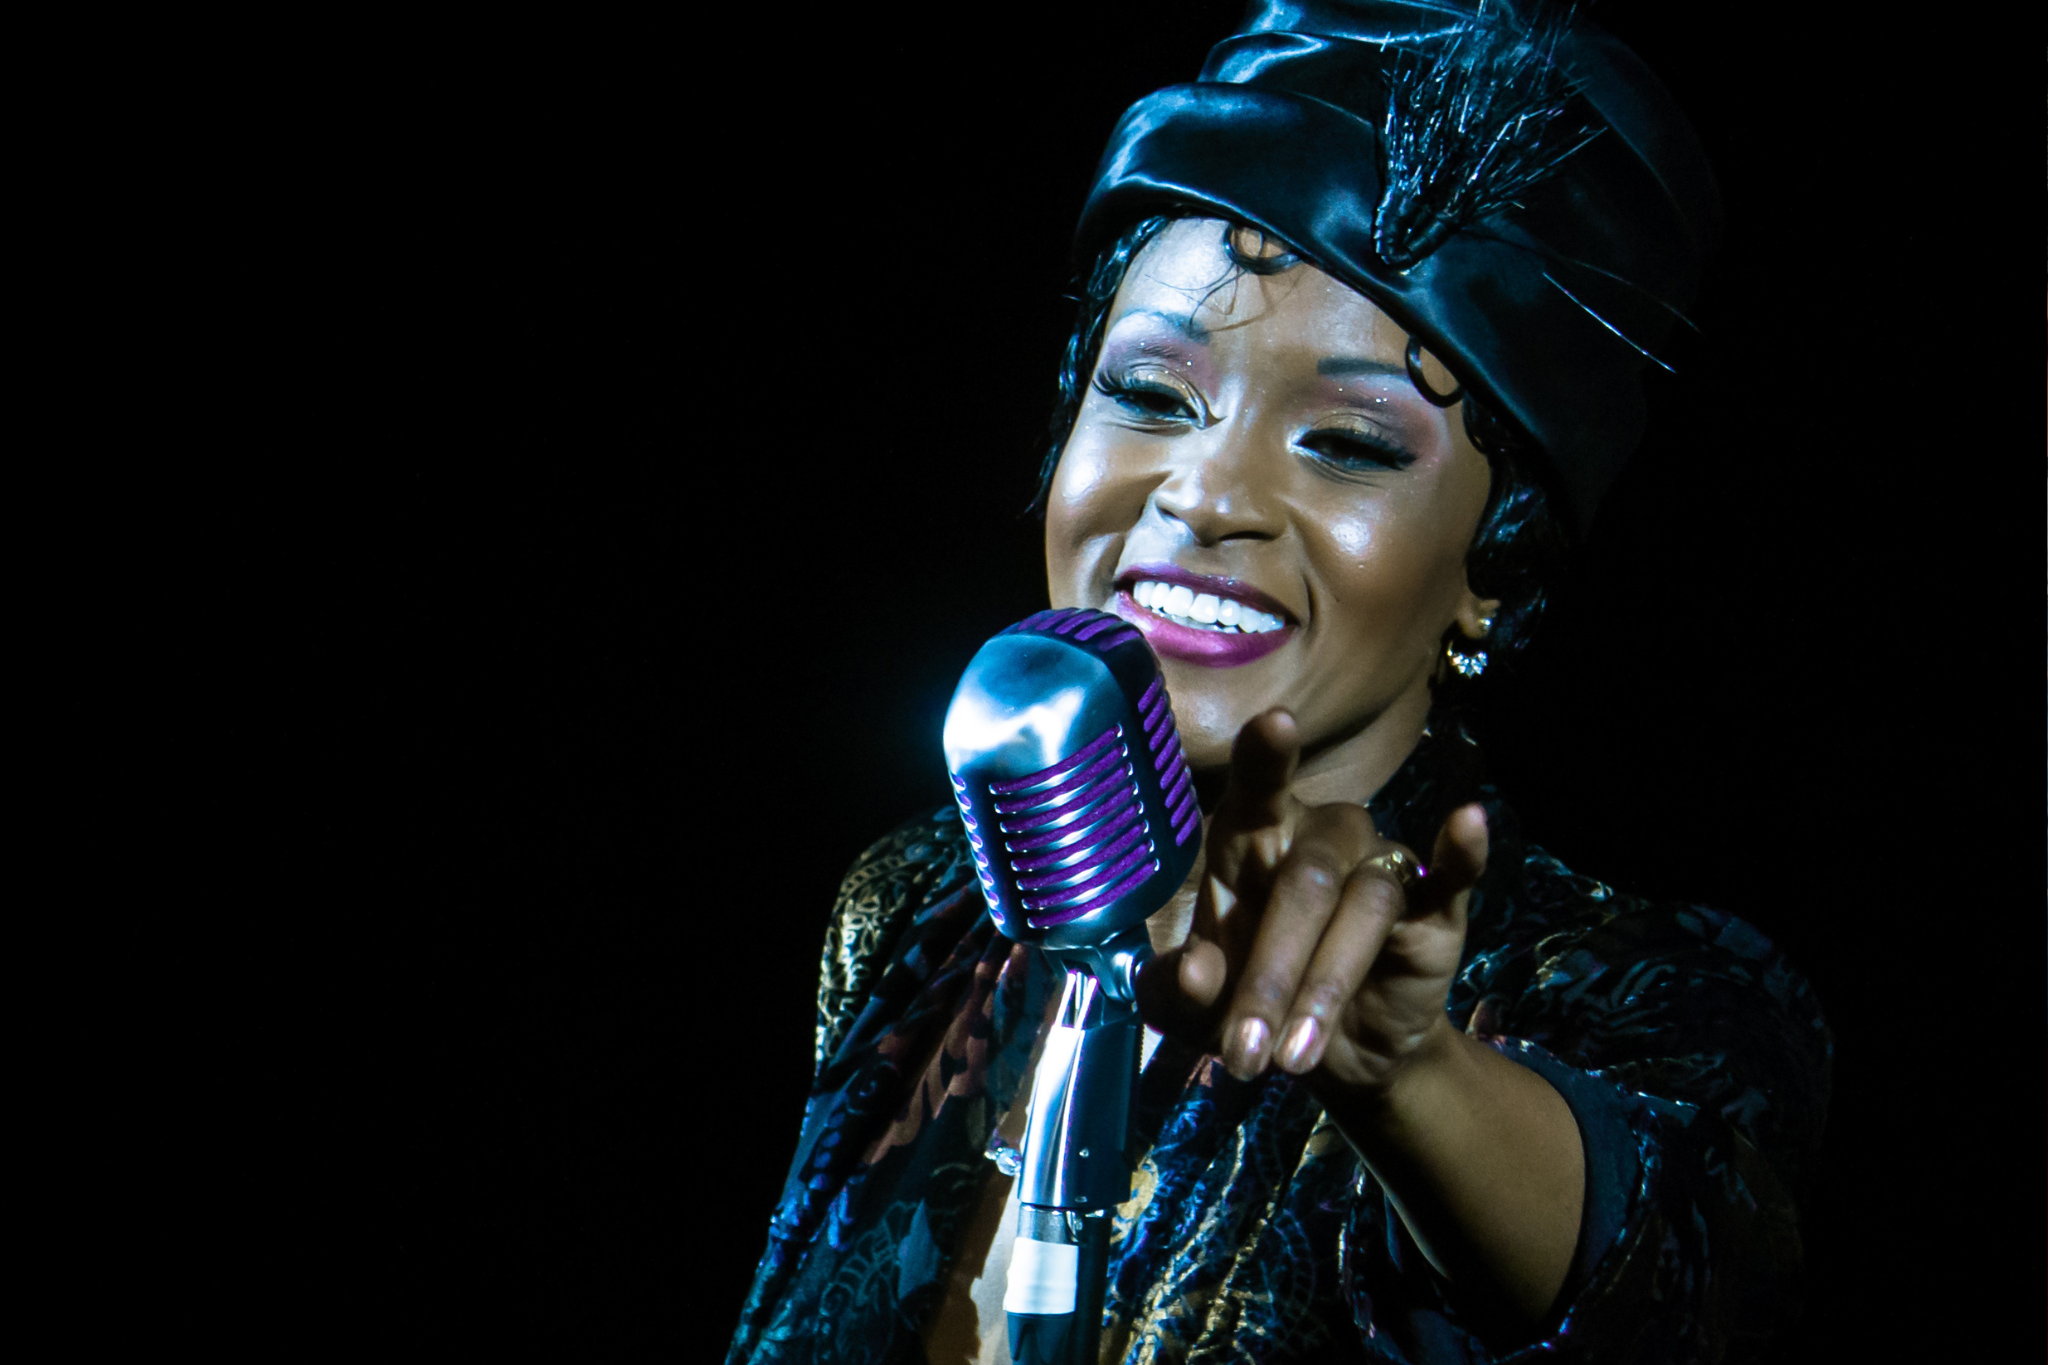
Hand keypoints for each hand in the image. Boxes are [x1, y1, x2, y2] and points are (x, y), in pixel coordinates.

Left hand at [1138, 708, 1489, 1092]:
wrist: (1327, 1058)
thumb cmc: (1246, 1002)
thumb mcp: (1190, 1011)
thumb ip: (1173, 992)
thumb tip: (1196, 974)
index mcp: (1251, 840)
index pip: (1255, 787)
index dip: (1264, 756)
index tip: (1274, 725)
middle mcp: (1318, 838)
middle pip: (1305, 881)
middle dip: (1270, 974)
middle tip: (1243, 1051)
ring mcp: (1377, 867)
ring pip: (1364, 904)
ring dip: (1326, 986)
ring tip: (1294, 1057)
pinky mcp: (1433, 909)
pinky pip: (1451, 873)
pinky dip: (1461, 851)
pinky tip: (1468, 825)